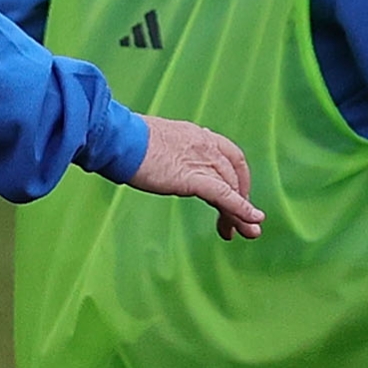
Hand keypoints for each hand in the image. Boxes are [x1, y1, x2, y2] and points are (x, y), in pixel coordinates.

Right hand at [130, 116, 265, 239]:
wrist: (118, 137)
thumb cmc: (124, 139)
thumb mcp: (153, 143)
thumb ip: (167, 153)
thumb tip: (160, 162)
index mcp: (196, 135)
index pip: (228, 155)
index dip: (237, 177)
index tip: (235, 196)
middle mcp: (205, 144)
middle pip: (235, 174)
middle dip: (243, 199)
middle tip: (244, 222)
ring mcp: (201, 160)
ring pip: (232, 188)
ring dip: (241, 213)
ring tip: (246, 232)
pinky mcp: (194, 177)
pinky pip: (225, 196)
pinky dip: (240, 210)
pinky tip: (249, 222)